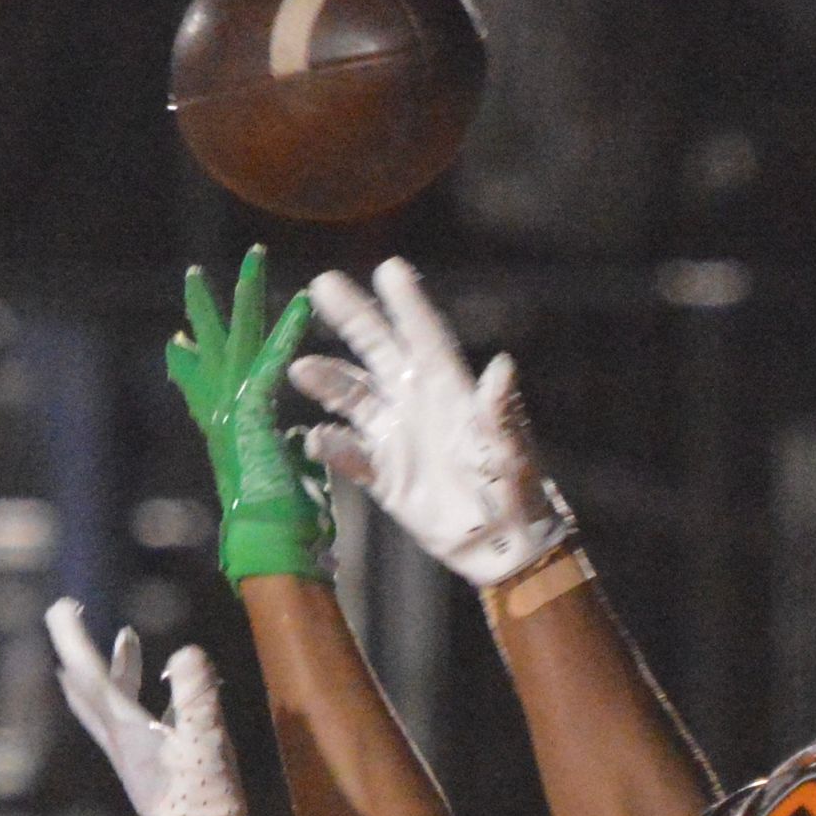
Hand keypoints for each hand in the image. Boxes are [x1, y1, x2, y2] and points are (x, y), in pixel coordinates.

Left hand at [49, 600, 249, 815]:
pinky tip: (170, 690)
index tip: (60, 605)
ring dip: (112, 670)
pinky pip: (140, 719)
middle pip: (89, 689)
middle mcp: (121, 741)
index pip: (91, 676)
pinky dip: (146, 695)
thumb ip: (198, 699)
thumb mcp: (208, 747)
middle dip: (79, 650)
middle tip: (70, 615)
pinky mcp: (154, 766)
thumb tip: (187, 652)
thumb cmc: (205, 805)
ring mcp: (135, 756)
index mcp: (126, 732)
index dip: (73, 638)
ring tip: (126, 636)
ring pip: (111, 704)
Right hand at [164, 248, 329, 583]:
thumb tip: (297, 437)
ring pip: (236, 343)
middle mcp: (222, 419)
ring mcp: (233, 416)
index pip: (205, 387)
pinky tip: (302, 303)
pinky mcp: (253, 417)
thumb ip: (289, 451)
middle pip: (212, 352)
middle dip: (205, 312)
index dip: (192, 363)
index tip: (179, 339)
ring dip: (246, 298)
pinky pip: (271, 365)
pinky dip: (288, 335)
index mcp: (229, 434)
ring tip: (253, 258)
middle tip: (194, 275)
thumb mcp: (288, 479)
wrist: (277, 552)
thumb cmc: (287, 531)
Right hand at [288, 259, 574, 588]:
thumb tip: (502, 366)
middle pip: (380, 352)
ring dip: (328, 381)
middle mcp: (419, 404)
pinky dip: (331, 446)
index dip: (408, 304)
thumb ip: (499, 411)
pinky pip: (350, 454)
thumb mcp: (508, 450)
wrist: (504, 547)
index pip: (425, 336)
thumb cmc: (516, 491)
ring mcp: (398, 438)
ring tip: (299, 367)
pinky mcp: (385, 476)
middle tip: (322, 285)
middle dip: (353, 318)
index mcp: (452, 391)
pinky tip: (316, 439)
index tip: (388, 267)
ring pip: (354, 397)